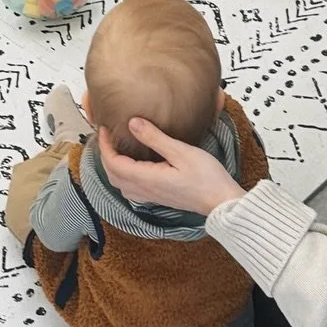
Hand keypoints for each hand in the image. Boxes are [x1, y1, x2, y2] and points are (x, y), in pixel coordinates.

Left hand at [96, 117, 243, 215]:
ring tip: (117, 148)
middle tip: (107, 136)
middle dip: (105, 154)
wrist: (221, 202)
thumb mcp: (181, 152)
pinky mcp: (158, 197)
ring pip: (120, 183)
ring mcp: (151, 196)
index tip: (105, 129)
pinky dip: (124, 175)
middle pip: (112, 174)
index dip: (105, 145)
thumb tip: (132, 123)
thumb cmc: (207, 179)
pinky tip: (133, 166)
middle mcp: (144, 190)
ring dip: (113, 166)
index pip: (113, 163)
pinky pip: (131, 189)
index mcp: (146, 178)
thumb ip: (155, 138)